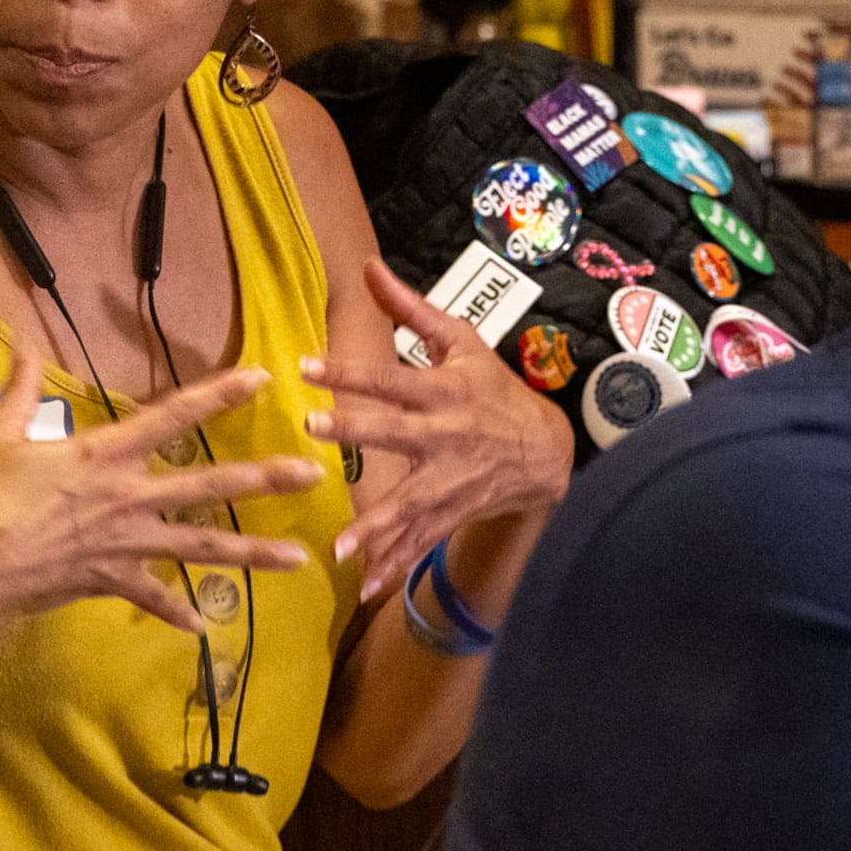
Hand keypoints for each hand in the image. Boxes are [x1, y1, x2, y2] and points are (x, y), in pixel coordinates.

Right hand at [0, 348, 319, 639]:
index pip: (173, 416)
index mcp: (103, 455)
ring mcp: (127, 543)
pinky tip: (204, 626)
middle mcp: (128, 496)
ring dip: (252, 554)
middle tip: (315, 474)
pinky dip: (177, 612)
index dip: (218, 394)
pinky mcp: (113, 581)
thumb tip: (21, 342)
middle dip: (265, 478)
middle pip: (209, 484)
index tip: (261, 378)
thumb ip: (20, 390)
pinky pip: (154, 598)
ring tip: (298, 561)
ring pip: (202, 546)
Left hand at [304, 260, 573, 594]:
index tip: (304, 366)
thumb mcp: (461, 342)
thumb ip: (411, 308)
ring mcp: (450, 479)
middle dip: (357, 430)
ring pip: (410, 502)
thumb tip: (368, 268)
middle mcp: (445, 436)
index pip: (390, 378)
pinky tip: (364, 583)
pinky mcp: (452, 512)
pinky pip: (420, 541)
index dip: (349, 371)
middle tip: (314, 427)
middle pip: (396, 433)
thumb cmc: (495, 389)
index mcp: (444, 391)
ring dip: (376, 524)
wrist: (546, 450)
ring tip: (340, 544)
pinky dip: (395, 563)